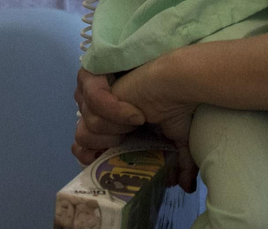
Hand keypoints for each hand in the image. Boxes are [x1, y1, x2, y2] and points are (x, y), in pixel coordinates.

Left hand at [74, 61, 200, 192]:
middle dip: (106, 143)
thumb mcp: (175, 140)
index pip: (81, 144)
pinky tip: (136, 112)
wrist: (179, 81)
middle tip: (130, 136)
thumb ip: (178, 162)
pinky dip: (116, 112)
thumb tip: (187, 187)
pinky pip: (94, 103)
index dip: (89, 156)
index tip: (108, 162)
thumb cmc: (176, 104)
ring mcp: (95, 94)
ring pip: (87, 126)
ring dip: (115, 128)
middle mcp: (97, 108)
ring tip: (137, 119)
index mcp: (110, 124)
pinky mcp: (96, 80)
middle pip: (82, 137)